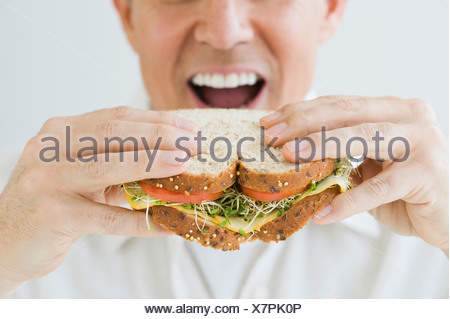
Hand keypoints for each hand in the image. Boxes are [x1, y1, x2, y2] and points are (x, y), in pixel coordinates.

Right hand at [0, 106, 197, 296]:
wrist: (5, 240)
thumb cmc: (51, 203)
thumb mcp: (80, 174)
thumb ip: (115, 164)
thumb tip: (169, 162)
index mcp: (60, 132)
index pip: (116, 117)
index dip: (157, 120)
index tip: (187, 127)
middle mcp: (51, 149)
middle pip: (115, 133)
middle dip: (161, 135)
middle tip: (193, 143)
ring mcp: (48, 180)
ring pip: (110, 167)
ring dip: (153, 164)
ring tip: (184, 166)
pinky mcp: (53, 214)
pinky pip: (107, 216)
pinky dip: (140, 220)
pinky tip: (166, 222)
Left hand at [261, 96, 448, 255]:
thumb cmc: (408, 190)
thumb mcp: (372, 167)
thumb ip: (344, 156)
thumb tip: (293, 155)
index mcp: (393, 109)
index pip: (340, 103)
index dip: (301, 111)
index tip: (269, 122)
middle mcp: (409, 117)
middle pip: (347, 112)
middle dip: (303, 122)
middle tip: (271, 136)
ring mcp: (422, 142)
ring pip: (363, 136)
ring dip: (321, 145)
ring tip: (289, 158)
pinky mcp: (427, 174)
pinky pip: (379, 188)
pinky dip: (348, 201)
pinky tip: (323, 213)